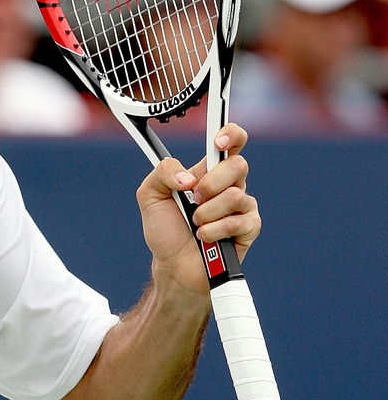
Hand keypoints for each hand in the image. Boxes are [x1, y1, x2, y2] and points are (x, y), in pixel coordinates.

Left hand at [136, 123, 260, 297]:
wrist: (173, 267)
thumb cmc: (165, 230)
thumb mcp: (150, 195)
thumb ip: (162, 173)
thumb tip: (188, 177)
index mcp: (206, 172)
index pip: (230, 142)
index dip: (230, 133)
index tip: (217, 140)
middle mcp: (228, 185)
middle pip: (237, 164)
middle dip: (211, 182)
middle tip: (194, 199)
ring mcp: (242, 206)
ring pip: (235, 194)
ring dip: (206, 213)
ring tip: (196, 224)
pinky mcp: (250, 227)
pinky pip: (238, 220)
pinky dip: (213, 230)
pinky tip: (204, 238)